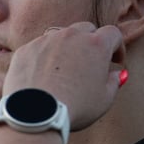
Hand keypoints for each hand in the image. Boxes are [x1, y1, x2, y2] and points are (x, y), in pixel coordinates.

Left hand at [3, 22, 124, 130]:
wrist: (36, 114)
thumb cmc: (76, 108)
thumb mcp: (104, 100)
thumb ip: (114, 82)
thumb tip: (116, 74)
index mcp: (96, 45)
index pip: (113, 34)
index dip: (117, 47)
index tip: (115, 60)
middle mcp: (71, 36)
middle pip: (86, 29)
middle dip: (91, 42)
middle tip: (90, 62)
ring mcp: (46, 40)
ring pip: (61, 36)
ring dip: (67, 47)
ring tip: (66, 69)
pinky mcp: (26, 49)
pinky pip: (39, 48)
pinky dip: (45, 57)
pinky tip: (44, 76)